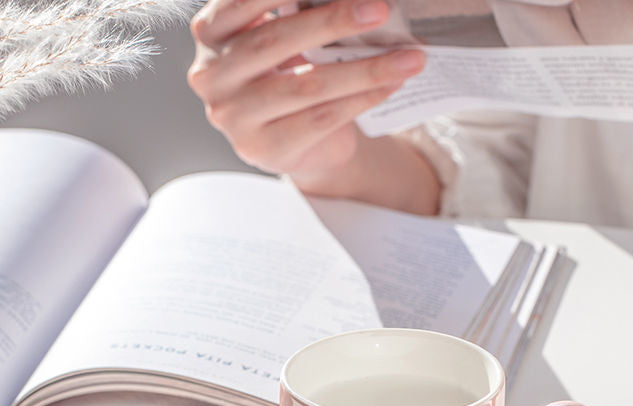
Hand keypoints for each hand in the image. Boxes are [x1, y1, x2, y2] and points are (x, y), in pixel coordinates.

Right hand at [188, 0, 436, 209]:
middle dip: (333, 21)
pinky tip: (391, 84)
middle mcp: (212, 76)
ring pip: (307, 85)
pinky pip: (323, 118)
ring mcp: (235, 118)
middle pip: (276, 41)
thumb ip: (296, 13)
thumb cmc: (290, 75)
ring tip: (408, 57)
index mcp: (210, 34)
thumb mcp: (284, 38)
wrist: (297, 145)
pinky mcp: (266, 148)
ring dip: (365, 69)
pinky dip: (363, 98)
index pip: (241, 0)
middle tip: (379, 10)